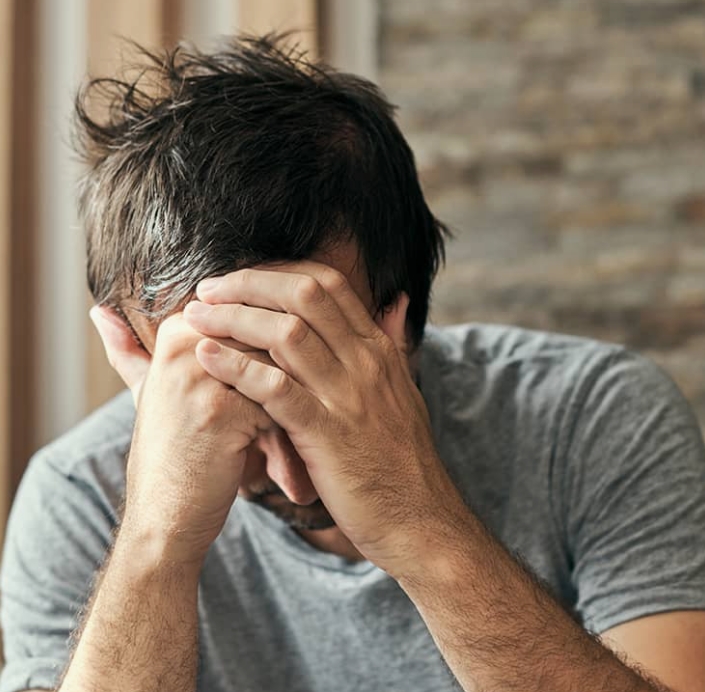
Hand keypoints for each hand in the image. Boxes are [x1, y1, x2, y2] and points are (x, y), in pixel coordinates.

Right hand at [92, 306, 272, 562]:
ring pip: (283, 370)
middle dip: (293, 384)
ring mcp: (202, 374)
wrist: (164, 521)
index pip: (260, 320)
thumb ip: (131, 351)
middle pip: (275, 342)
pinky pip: (283, 403)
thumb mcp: (149, 394)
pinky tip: (279, 473)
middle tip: (292, 427)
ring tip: (285, 452)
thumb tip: (103, 310)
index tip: (268, 403)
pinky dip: (288, 437)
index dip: (276, 364)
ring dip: (294, 412)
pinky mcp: (222, 408)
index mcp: (177, 330)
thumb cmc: (171, 456)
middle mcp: (187, 344)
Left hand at [182, 264, 466, 574]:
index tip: (239, 278)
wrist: (421, 521)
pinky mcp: (328, 434)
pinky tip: (207, 358)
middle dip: (248, 283)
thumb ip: (394, 344)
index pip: (328, 284)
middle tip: (207, 290)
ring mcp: (348, 397)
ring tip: (194, 318)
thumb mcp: (405, 391)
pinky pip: (276, 390)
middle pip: (304, 296)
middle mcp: (366, 363)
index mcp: (379, 350)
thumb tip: (396, 302)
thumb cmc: (403, 461)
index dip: (277, 271)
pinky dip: (237, 368)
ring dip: (233, 318)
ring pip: (287, 334)